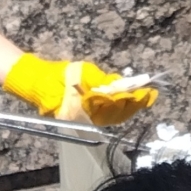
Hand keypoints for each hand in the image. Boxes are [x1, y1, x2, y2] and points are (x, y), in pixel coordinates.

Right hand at [3, 54, 158, 126]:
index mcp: (87, 107)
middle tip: (151, 93)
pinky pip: (109, 114)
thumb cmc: (59, 77)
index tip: (146, 91)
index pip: (115, 105)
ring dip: (132, 107)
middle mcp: (90, 117)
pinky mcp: (89, 115)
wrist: (39, 84)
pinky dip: (122, 107)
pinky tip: (132, 99)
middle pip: (119, 114)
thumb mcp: (82, 72)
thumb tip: (120, 85)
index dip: (132, 99)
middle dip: (136, 104)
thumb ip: (101, 81)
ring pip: (116, 116)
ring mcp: (89, 118)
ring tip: (146, 97)